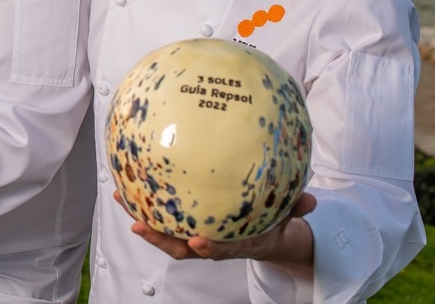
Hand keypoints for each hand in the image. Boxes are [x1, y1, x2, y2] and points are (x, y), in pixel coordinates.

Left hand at [116, 190, 316, 268]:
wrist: (265, 238)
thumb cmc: (273, 225)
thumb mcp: (288, 219)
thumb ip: (297, 209)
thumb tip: (311, 201)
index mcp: (236, 244)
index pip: (221, 250)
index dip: (209, 248)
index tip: (198, 241)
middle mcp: (210, 243)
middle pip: (180, 246)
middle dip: (158, 238)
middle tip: (139, 224)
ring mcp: (195, 236)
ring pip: (165, 233)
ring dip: (143, 218)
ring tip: (122, 198)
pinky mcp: (185, 225)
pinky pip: (162, 217)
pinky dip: (144, 204)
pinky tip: (128, 185)